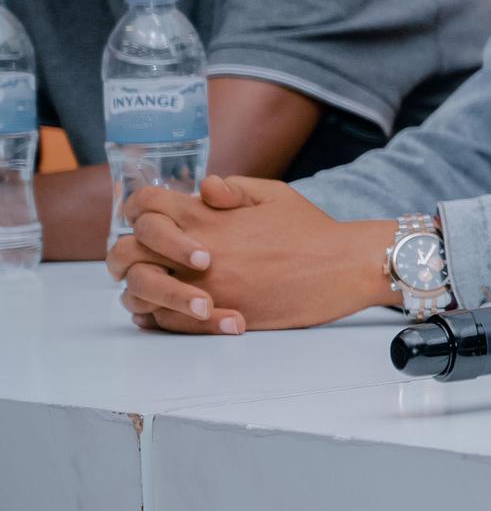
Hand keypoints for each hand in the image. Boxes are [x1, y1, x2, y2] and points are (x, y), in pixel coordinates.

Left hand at [107, 175, 394, 332]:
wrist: (344, 267)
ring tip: (157, 290)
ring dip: (140, 292)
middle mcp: (198, 252)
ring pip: (139, 294)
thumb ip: (231, 187)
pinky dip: (160, 318)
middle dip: (126, 256)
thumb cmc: (313, 230)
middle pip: (126, 253)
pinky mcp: (219, 316)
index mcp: (208, 218)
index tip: (150, 221)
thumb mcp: (274, 194)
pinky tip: (172, 312)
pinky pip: (166, 323)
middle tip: (142, 260)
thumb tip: (202, 188)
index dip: (136, 211)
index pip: (144, 205)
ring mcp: (206, 287)